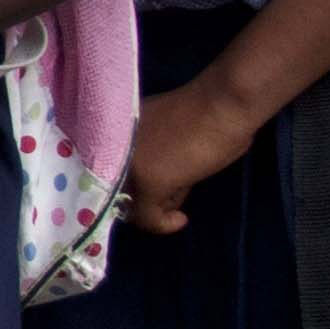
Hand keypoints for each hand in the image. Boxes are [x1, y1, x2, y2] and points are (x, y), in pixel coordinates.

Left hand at [119, 75, 263, 236]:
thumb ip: (146, 154)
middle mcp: (108, 146)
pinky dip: (164, 225)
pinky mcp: (148, 181)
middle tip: (176, 187)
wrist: (223, 103)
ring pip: (134, 204)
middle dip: (146, 195)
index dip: (128, 187)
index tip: (150, 193)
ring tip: (185, 184)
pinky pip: (149, 217)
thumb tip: (148, 186)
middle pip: (119, 190)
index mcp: (109, 131)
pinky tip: (180, 219)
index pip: (105, 172)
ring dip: (159, 204)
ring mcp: (127, 164)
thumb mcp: (162, 135)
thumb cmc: (202, 112)